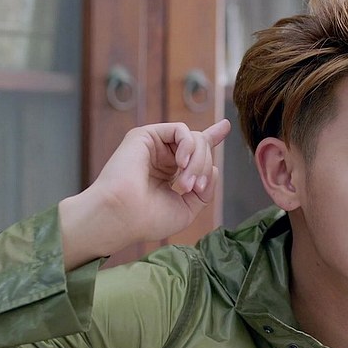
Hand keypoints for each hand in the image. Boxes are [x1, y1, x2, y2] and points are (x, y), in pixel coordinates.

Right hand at [59, 120, 230, 268]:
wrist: (122, 216)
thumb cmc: (148, 219)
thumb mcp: (186, 209)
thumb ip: (204, 191)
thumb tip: (214, 169)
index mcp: (170, 174)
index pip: (194, 152)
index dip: (211, 138)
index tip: (225, 127)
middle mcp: (163, 158)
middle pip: (201, 148)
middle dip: (205, 168)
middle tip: (194, 188)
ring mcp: (154, 146)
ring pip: (194, 139)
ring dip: (198, 162)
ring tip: (186, 184)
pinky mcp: (146, 135)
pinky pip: (181, 130)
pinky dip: (188, 146)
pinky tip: (181, 164)